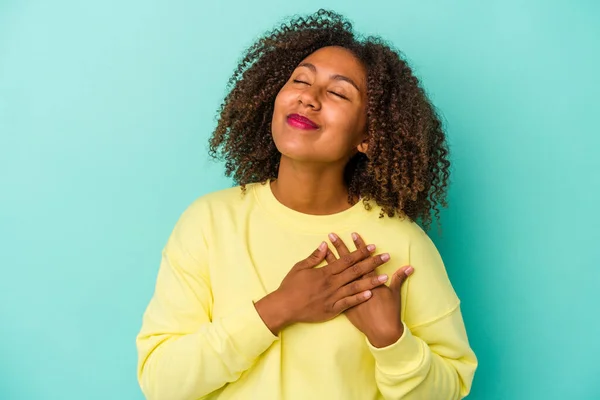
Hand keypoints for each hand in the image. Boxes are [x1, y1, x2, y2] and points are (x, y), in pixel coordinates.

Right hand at [254, 240, 390, 334]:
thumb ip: (314, 257)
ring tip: (385, 277)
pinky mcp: (332, 309)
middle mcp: (331, 283)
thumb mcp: (300, 267)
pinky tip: (370, 294)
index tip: (372, 247)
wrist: (284, 307)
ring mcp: (333, 297)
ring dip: (371, 281)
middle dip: (372, 263)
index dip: (360, 253)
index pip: (347, 260)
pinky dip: (359, 298)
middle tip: (386, 257)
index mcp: (325, 272)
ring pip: (355, 287)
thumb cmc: (290, 286)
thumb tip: (324, 245)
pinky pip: (348, 303)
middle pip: (355, 271)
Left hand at [326, 232, 413, 347]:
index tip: (353, 234)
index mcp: (370, 280)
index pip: (363, 259)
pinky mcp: (342, 303)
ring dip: (331, 259)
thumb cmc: (389, 313)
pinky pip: (331, 286)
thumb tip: (409, 266)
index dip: (359, 246)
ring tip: (324, 247)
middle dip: (340, 248)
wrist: (381, 332)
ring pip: (337, 273)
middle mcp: (357, 285)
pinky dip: (327, 279)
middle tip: (332, 235)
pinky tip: (321, 270)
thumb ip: (400, 279)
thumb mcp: (395, 294)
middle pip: (346, 263)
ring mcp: (347, 294)